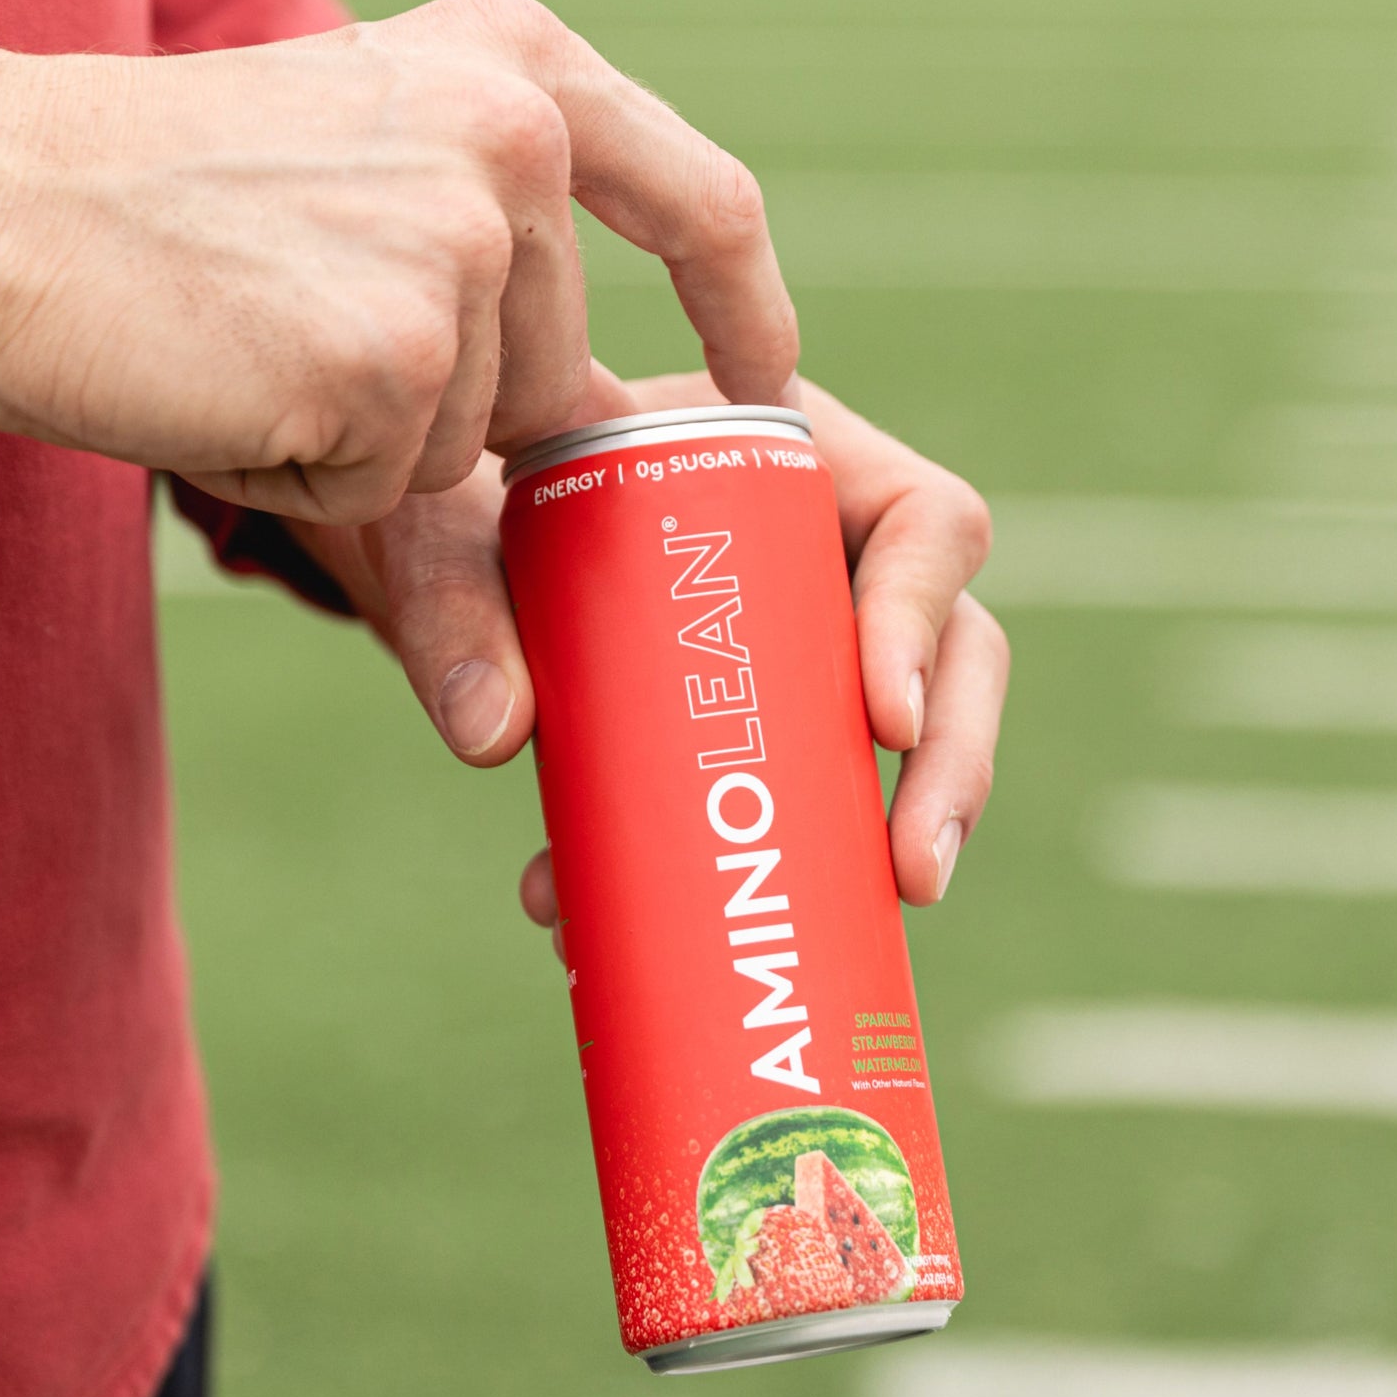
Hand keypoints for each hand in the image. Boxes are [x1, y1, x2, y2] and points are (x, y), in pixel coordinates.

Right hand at [0, 0, 796, 522]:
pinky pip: (389, 485)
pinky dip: (306, 471)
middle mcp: (510, 135)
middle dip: (450, 406)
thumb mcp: (370, 186)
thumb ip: (509, 281)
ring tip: (254, 334)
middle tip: (296, 321)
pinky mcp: (391, 349)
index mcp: (517, 67)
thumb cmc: (168, 205)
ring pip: (474, 443)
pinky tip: (229, 377)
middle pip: (560, 375)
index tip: (760, 384)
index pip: (704, 201)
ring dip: (366, 434)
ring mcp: (457, 240)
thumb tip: (578, 534)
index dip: (745, 312)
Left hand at [293, 370, 1006, 937]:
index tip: (882, 720)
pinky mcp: (779, 727)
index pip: (926, 521)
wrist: (437, 559)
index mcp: (789, 462)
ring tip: (882, 912)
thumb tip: (497, 736)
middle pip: (958, 649)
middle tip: (911, 873)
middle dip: (951, 765)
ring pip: (913, 736)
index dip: (923, 620)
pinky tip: (701, 934)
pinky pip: (822, 801)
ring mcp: (817, 642)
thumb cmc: (459, 504)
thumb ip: (449, 601)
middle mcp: (829, 550)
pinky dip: (789, 872)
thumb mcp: (445, 532)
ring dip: (901, 830)